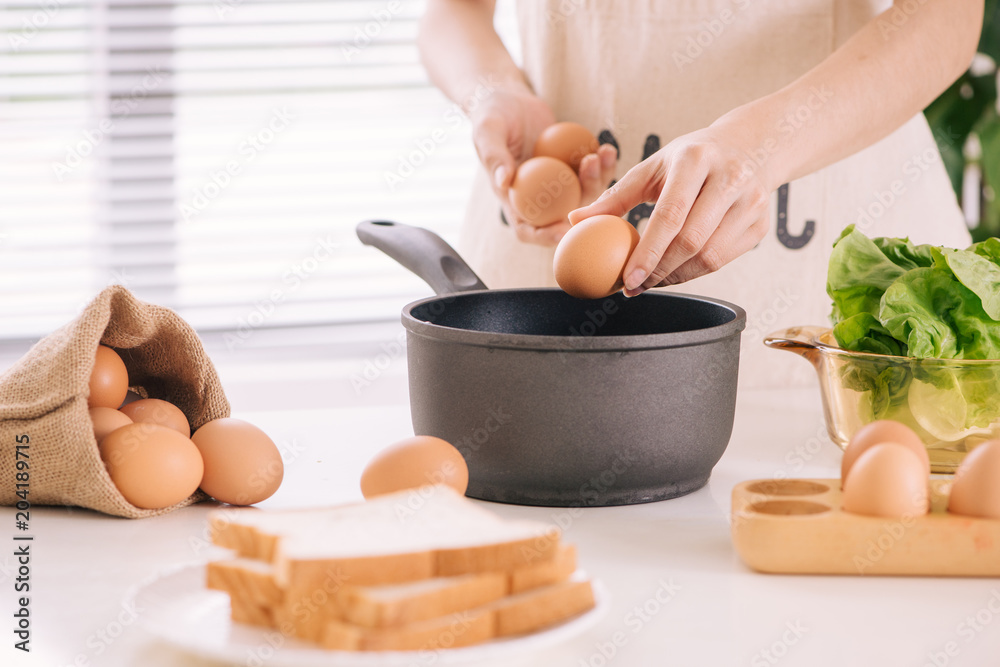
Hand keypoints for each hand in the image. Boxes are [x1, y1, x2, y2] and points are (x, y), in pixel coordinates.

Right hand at [470, 84, 616, 245]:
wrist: (508, 99)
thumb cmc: (491, 116)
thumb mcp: (487, 132)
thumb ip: (494, 156)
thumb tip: (503, 182)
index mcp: (513, 199)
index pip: (527, 229)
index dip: (545, 236)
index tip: (564, 231)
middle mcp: (537, 198)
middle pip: (563, 215)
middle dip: (583, 201)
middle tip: (590, 170)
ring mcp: (557, 185)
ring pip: (582, 194)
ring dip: (596, 180)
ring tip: (600, 155)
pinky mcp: (571, 168)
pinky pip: (590, 173)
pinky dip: (601, 164)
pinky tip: (607, 149)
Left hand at [569, 125, 772, 294]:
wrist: (754, 146)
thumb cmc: (692, 157)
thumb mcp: (653, 166)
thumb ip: (615, 195)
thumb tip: (573, 221)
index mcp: (695, 160)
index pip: (670, 214)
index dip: (648, 251)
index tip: (627, 279)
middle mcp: (729, 178)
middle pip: (691, 240)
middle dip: (659, 271)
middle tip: (633, 286)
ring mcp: (751, 202)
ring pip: (710, 257)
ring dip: (676, 277)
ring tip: (651, 281)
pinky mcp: (761, 224)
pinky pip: (724, 261)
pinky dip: (695, 273)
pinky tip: (675, 271)